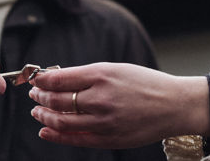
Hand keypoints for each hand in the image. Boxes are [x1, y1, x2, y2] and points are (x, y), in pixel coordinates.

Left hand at [28, 62, 209, 149]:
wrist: (175, 106)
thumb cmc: (145, 84)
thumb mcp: (116, 69)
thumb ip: (87, 75)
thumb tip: (56, 80)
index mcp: (102, 75)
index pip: (59, 79)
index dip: (41, 81)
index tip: (35, 80)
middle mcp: (100, 99)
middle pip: (57, 100)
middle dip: (40, 97)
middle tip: (35, 94)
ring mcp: (104, 122)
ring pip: (61, 121)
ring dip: (44, 116)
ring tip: (37, 111)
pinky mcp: (108, 139)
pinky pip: (74, 139)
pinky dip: (55, 136)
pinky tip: (45, 130)